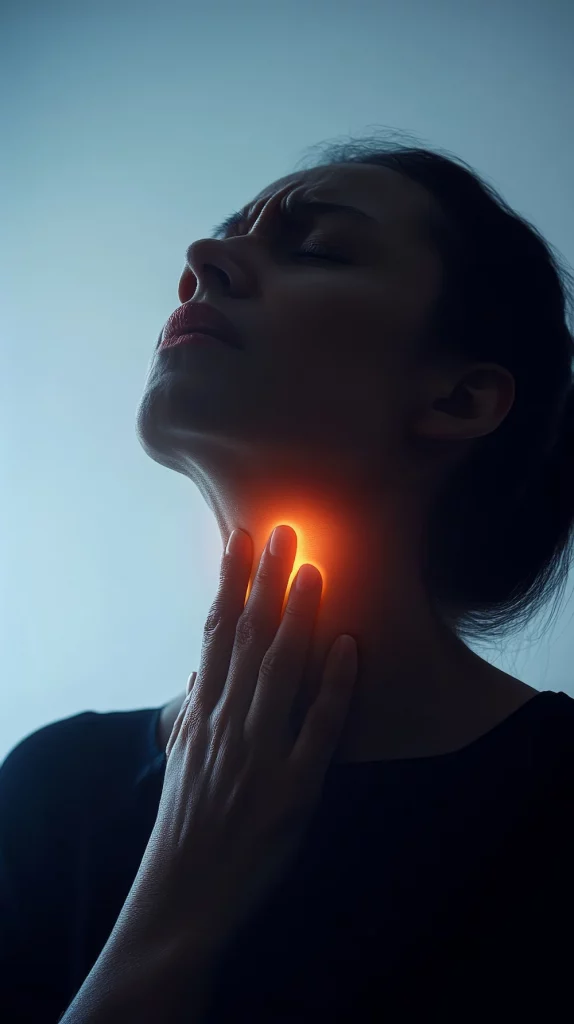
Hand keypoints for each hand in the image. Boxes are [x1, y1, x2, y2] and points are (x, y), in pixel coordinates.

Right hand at [132, 524, 356, 956]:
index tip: (240, 537)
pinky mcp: (294, 787)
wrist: (187, 891)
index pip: (216, 631)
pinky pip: (318, 729)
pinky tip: (348, 647)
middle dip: (266, 579)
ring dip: (297, 617)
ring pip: (281, 671)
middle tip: (284, 529)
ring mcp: (261, 751)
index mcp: (202, 711)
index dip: (229, 581)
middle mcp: (228, 721)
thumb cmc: (187, 820)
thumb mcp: (180, 757)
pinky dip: (335, 687)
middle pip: (249, 637)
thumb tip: (200, 670)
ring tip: (312, 568)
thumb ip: (191, 709)